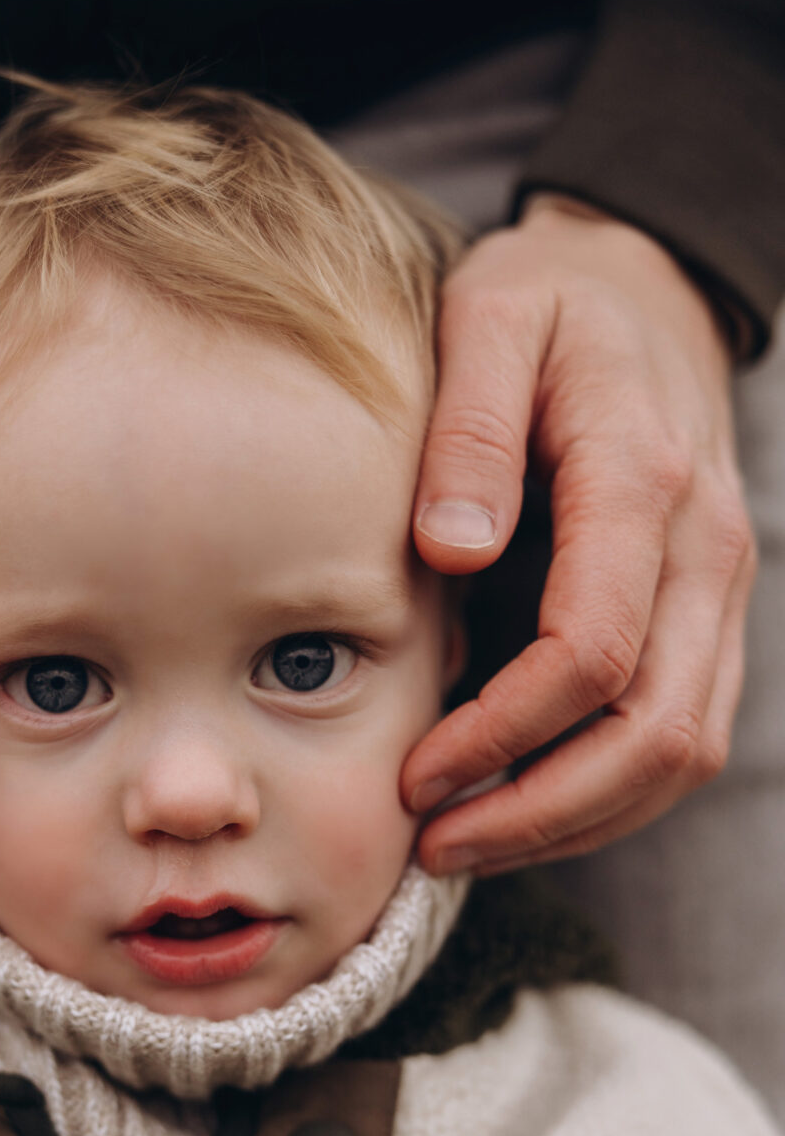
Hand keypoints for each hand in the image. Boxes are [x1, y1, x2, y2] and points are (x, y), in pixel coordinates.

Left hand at [404, 194, 753, 875]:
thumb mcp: (489, 317)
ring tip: (466, 845)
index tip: (416, 774)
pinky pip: (682, 733)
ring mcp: (720, 590)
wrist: (647, 289)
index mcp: (642, 480)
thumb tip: (451, 548)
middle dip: (542, 810)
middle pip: (655, 731)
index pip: (593, 650)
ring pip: (682, 751)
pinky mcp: (709, 618)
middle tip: (435, 846)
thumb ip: (467, 426)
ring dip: (577, 819)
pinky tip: (521, 806)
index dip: (503, 733)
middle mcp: (705, 549)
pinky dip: (607, 792)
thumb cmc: (550, 304)